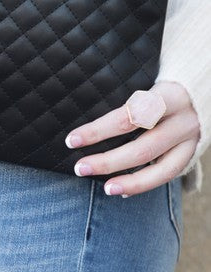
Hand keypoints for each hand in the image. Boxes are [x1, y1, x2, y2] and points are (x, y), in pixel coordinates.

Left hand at [66, 80, 199, 195]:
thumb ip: (126, 99)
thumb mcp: (148, 80)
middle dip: (108, 161)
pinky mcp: (192, 153)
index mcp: (168, 95)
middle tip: (80, 168)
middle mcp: (182, 120)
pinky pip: (168, 174)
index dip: (99, 130)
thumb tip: (82, 119)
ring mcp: (190, 139)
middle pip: (143, 147)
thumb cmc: (162, 85)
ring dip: (129, 181)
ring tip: (105, 188)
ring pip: (160, 168)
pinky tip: (122, 190)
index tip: (72, 140)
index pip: (129, 115)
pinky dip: (144, 184)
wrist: (199, 91)